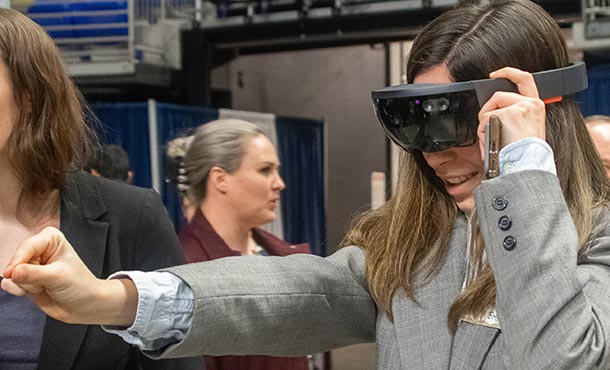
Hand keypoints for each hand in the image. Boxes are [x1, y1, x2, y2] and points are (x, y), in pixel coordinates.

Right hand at [1, 227, 136, 325]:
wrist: (84, 305)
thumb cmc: (79, 285)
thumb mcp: (57, 277)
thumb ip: (32, 274)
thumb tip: (11, 273)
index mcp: (50, 239)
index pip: (27, 247)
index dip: (18, 260)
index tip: (12, 273)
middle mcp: (39, 249)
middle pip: (17, 261)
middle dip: (26, 275)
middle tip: (44, 281)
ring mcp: (31, 265)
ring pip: (12, 274)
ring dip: (26, 285)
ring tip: (44, 286)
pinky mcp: (25, 279)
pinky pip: (11, 284)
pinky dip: (20, 290)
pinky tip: (37, 291)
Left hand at [477, 67, 546, 158]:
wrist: (528, 164)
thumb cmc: (525, 154)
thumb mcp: (526, 131)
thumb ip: (515, 117)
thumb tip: (494, 116)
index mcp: (536, 107)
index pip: (525, 80)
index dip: (509, 73)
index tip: (495, 74)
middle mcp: (530, 104)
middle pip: (498, 96)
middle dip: (486, 110)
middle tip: (485, 126)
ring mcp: (520, 107)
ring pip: (490, 109)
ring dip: (484, 124)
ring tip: (490, 139)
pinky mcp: (510, 113)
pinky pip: (485, 119)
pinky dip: (482, 132)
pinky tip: (489, 142)